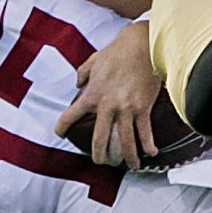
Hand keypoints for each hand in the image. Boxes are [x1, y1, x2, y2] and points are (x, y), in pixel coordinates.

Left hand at [54, 19, 161, 167]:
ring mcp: (126, 109)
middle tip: (100, 162)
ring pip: (125, 141)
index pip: (71, 115)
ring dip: (128, 156)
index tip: (60, 134)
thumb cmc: (118, 51)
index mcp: (92, 94)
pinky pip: (145, 131)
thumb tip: (78, 83)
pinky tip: (151, 152)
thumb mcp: (94, 60)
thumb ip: (83, 73)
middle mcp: (107, 106)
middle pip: (100, 138)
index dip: (63, 127)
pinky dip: (148, 144)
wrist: (142, 46)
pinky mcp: (143, 108)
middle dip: (99, 154)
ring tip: (131, 166)